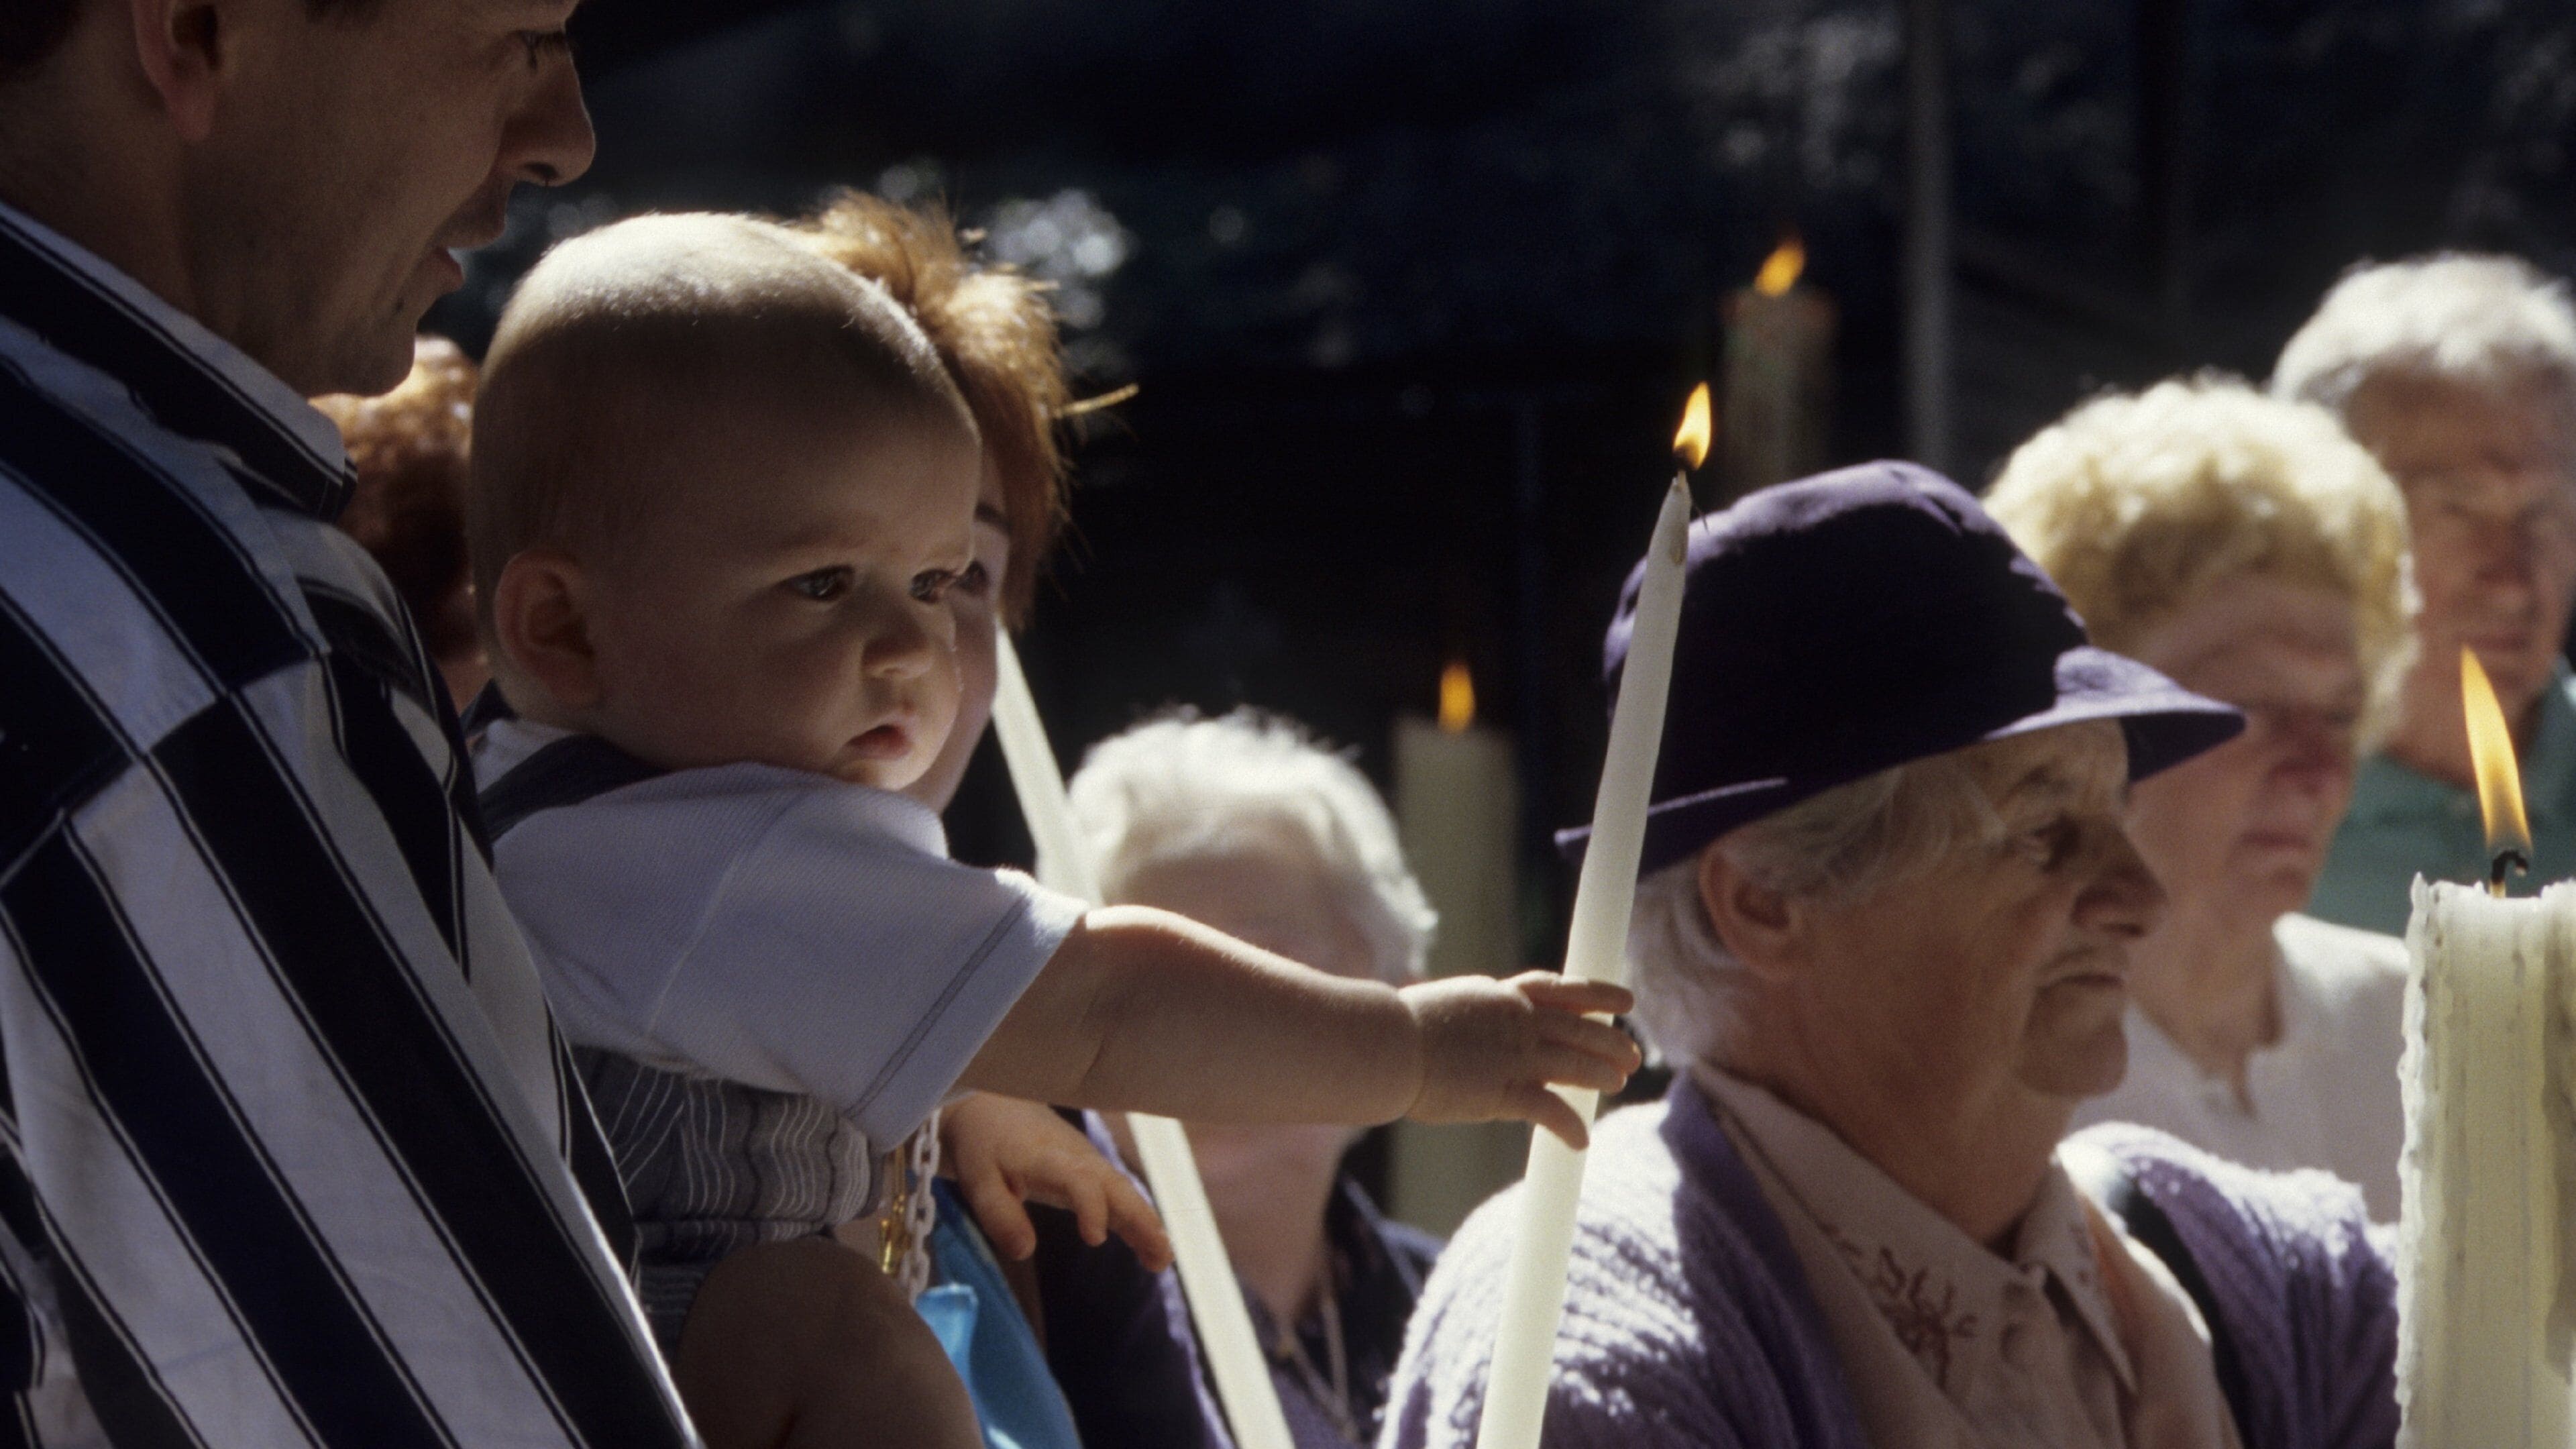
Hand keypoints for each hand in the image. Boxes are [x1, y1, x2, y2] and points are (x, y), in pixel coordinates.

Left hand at [940, 1093, 1173, 1270]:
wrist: (990, 1105)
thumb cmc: (982, 1143)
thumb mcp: (978, 1180)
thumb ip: (999, 1215)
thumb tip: (1025, 1251)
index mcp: (1050, 1157)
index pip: (1080, 1180)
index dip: (1092, 1207)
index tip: (1096, 1239)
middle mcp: (1078, 1157)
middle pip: (1116, 1186)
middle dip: (1140, 1219)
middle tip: (1161, 1254)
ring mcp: (1088, 1162)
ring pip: (1124, 1192)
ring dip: (1146, 1223)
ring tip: (1163, 1260)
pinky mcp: (1089, 1171)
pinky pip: (1118, 1195)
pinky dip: (1136, 1219)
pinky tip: (1149, 1248)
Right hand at [1399, 972, 1640, 1147]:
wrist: (1385, 1045)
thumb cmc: (1395, 1029)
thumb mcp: (1444, 1005)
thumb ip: (1470, 1012)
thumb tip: (1471, 1020)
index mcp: (1499, 995)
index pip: (1559, 989)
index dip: (1597, 994)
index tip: (1622, 1001)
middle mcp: (1514, 1020)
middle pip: (1578, 1026)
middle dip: (1609, 1040)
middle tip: (1632, 1054)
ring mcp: (1513, 1054)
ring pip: (1574, 1063)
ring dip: (1600, 1074)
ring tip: (1617, 1084)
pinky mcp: (1503, 1090)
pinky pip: (1549, 1109)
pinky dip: (1569, 1126)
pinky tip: (1580, 1141)